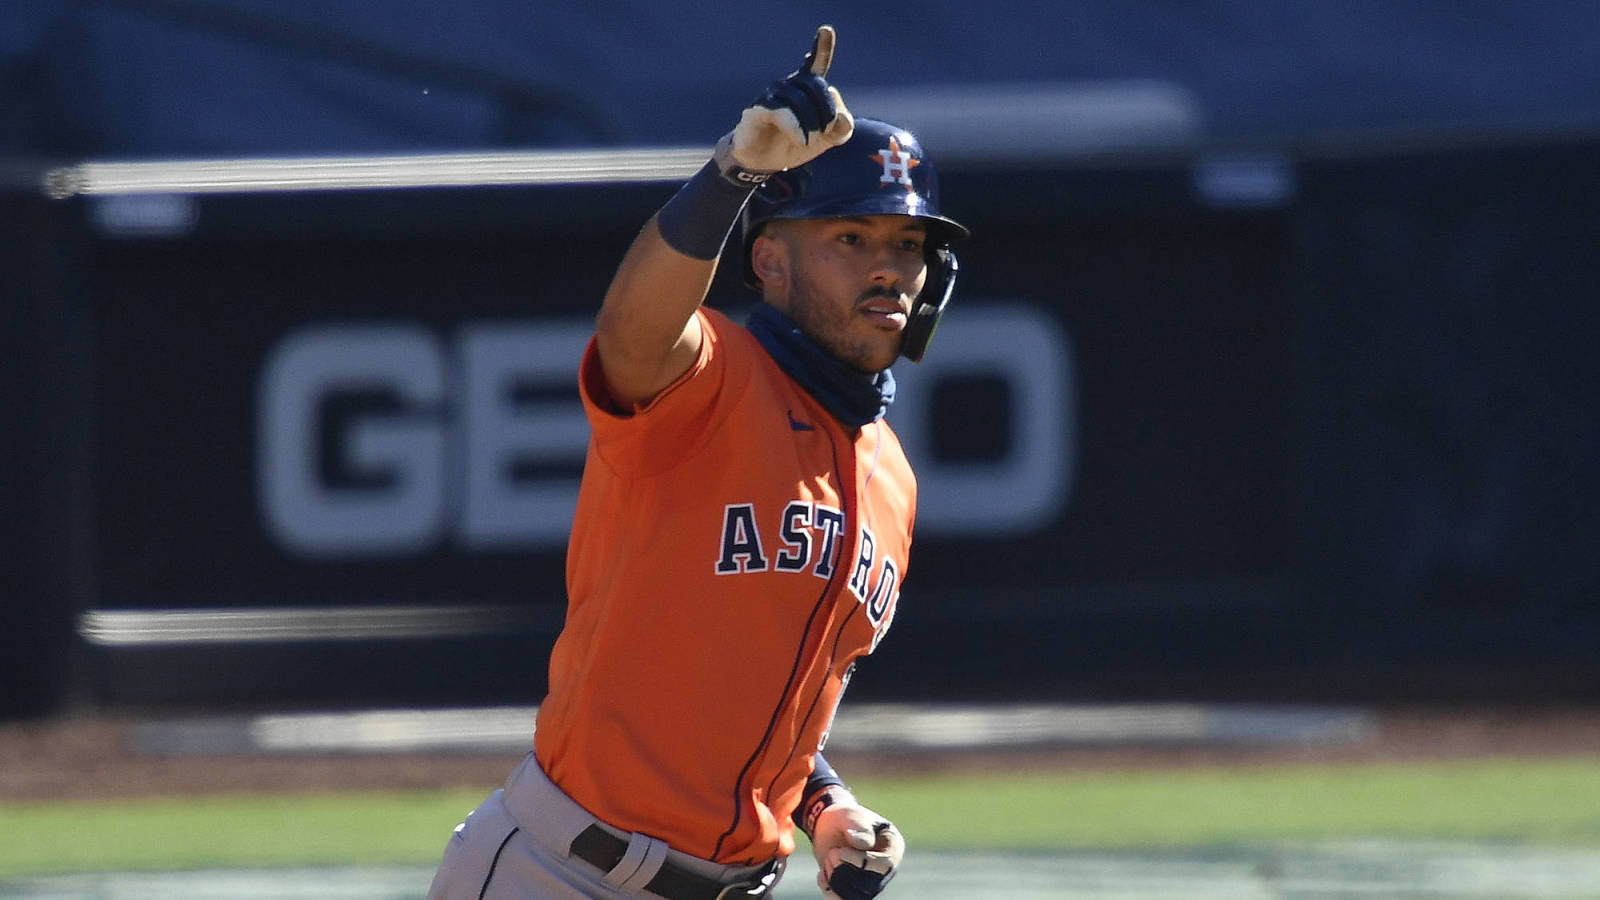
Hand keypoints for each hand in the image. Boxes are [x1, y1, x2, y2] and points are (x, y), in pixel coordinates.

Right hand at [714, 25, 854, 183]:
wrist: (766, 161)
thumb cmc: (796, 143)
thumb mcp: (827, 139)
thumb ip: (842, 129)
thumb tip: (843, 119)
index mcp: (806, 88)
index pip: (815, 64)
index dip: (821, 47)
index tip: (826, 31)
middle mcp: (788, 85)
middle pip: (816, 85)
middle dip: (827, 111)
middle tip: (826, 132)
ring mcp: (772, 95)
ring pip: (800, 100)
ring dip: (812, 124)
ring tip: (809, 140)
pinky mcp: (758, 109)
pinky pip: (781, 112)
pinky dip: (796, 128)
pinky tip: (801, 140)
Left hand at [810, 799, 903, 899]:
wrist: (829, 827)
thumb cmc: (843, 817)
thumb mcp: (849, 814)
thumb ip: (858, 825)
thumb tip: (864, 844)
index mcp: (893, 847)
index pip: (885, 865)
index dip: (861, 863)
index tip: (838, 852)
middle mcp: (886, 869)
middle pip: (870, 884)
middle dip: (843, 870)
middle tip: (832, 852)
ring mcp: (872, 882)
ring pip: (856, 896)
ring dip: (835, 879)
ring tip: (828, 859)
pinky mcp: (856, 890)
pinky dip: (830, 890)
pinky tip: (822, 874)